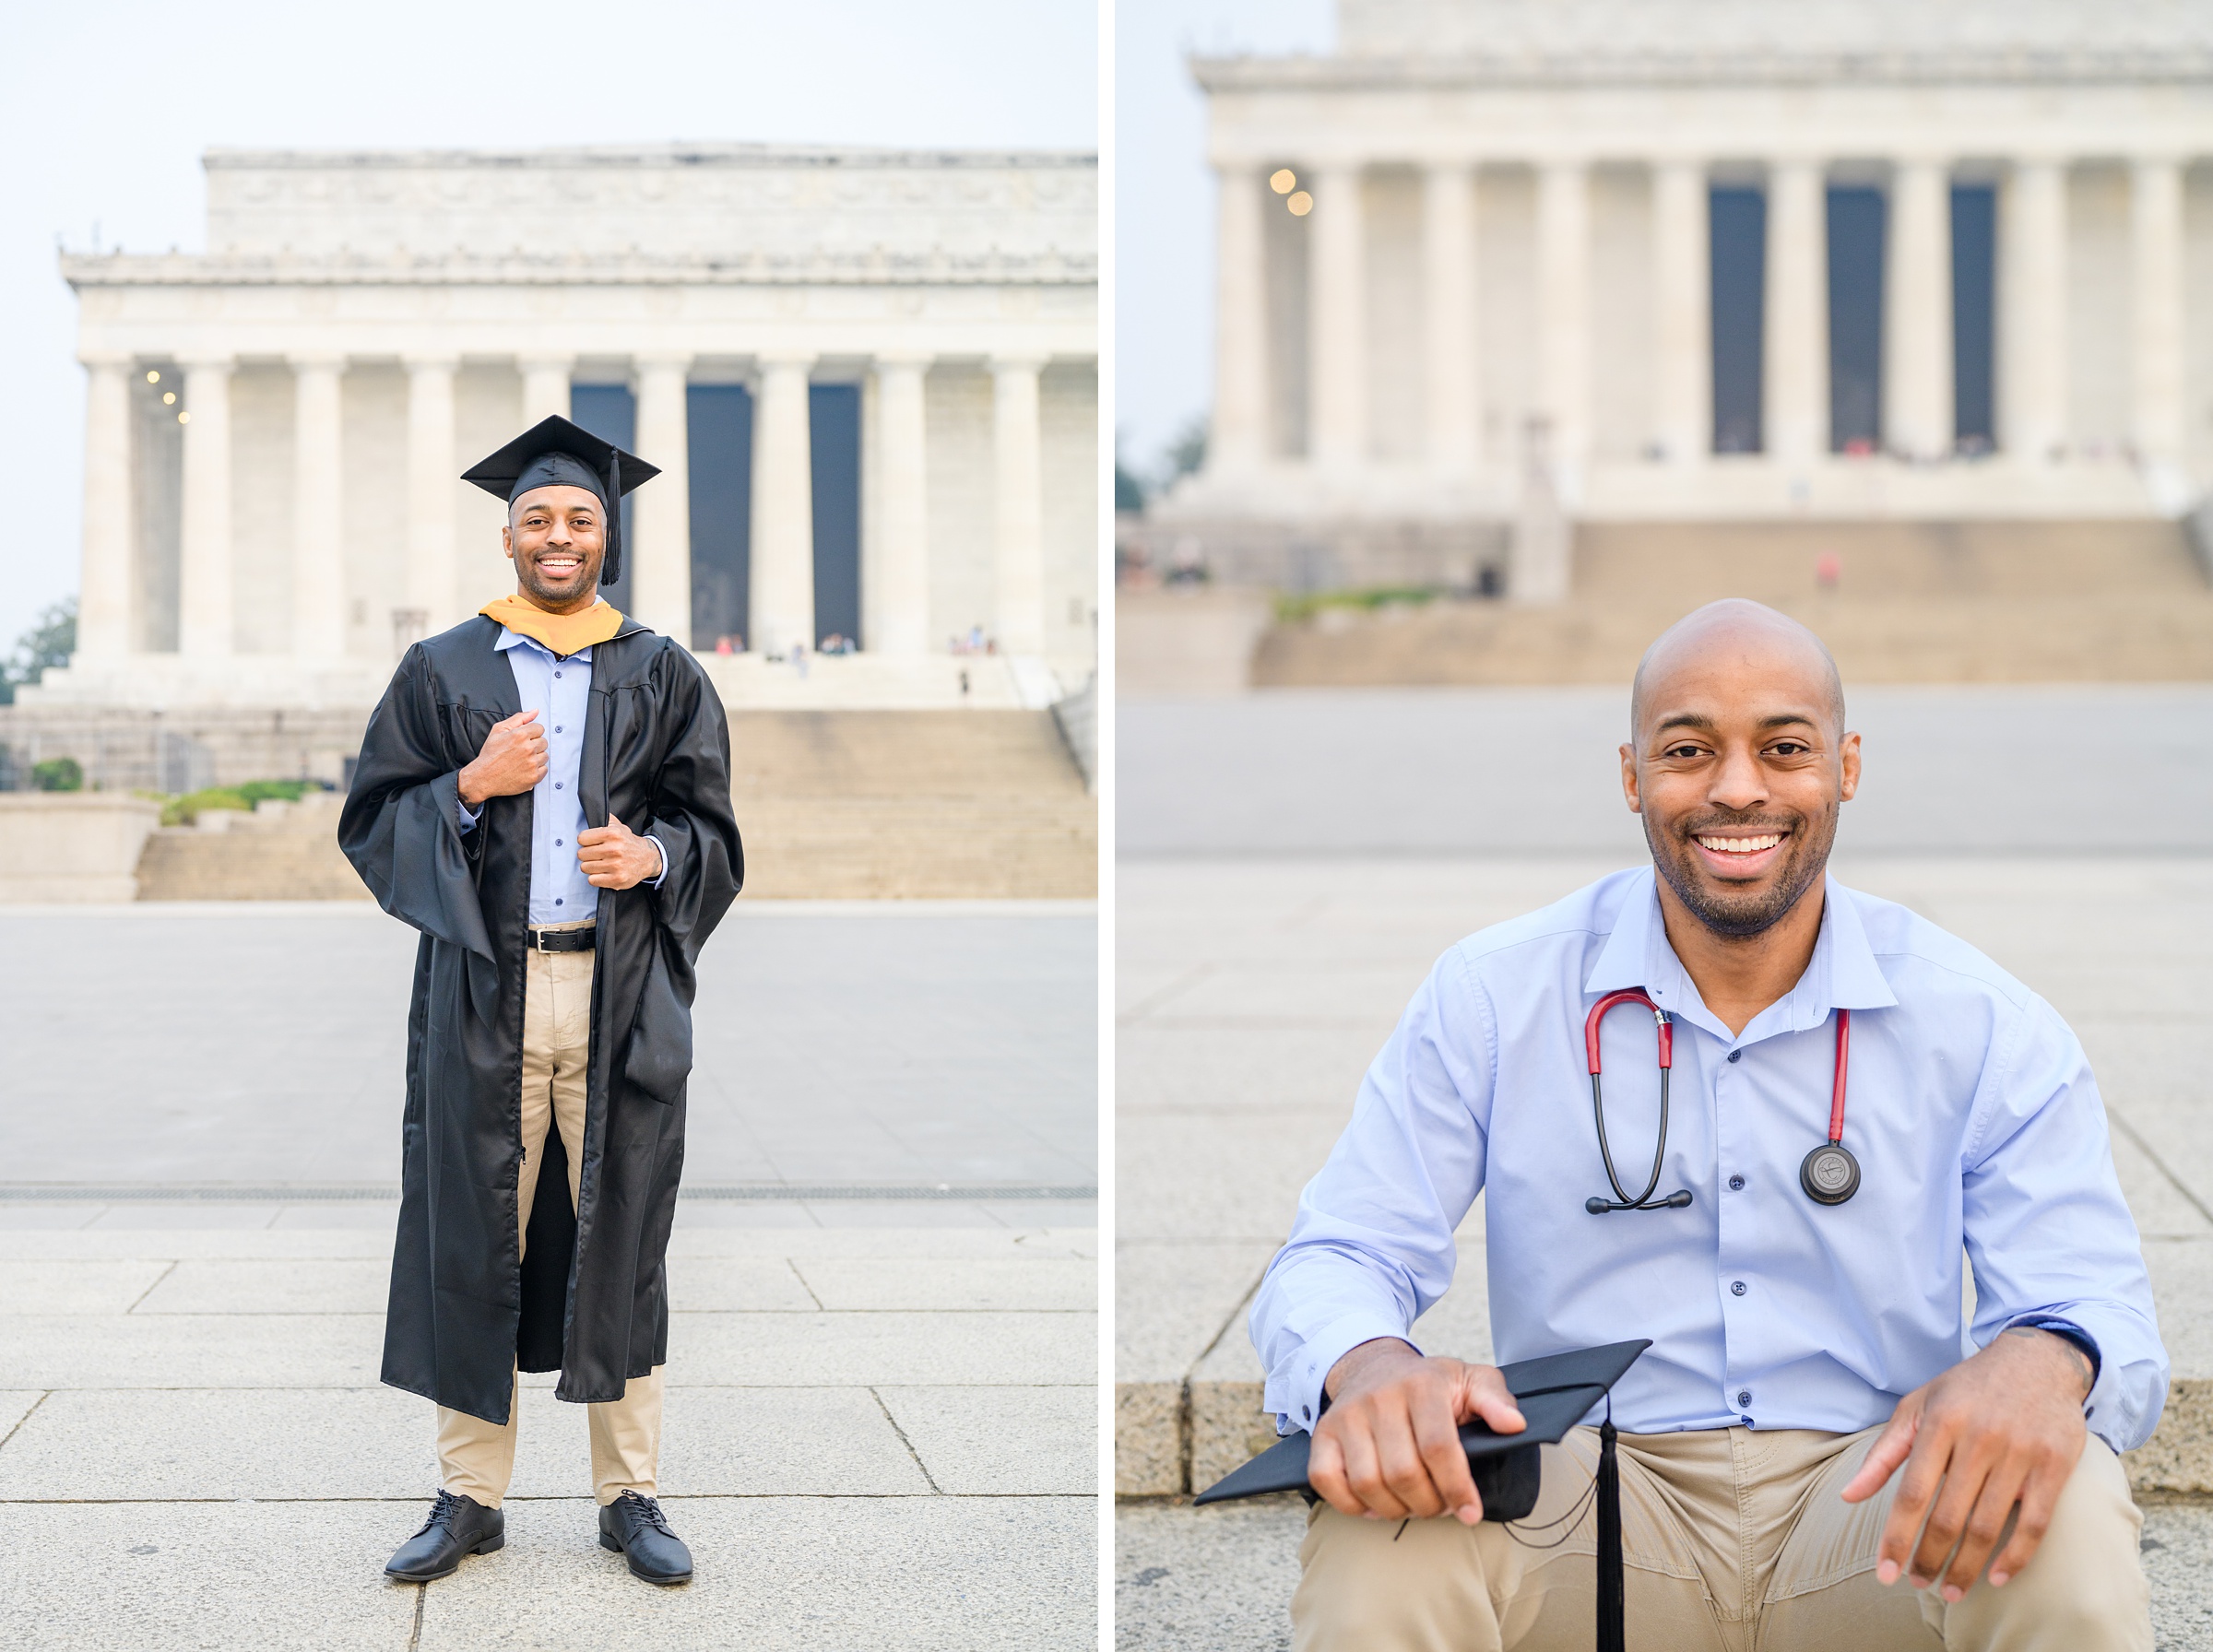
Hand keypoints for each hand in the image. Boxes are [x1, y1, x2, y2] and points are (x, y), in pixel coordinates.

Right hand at [458, 710, 545, 806]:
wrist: (484, 778)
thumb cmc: (490, 754)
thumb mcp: (499, 730)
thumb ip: (519, 718)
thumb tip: (535, 711)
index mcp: (520, 735)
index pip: (540, 728)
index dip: (531, 733)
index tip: (523, 739)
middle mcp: (528, 749)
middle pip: (544, 742)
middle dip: (534, 744)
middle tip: (520, 751)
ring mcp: (532, 764)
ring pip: (545, 756)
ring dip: (536, 757)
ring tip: (521, 760)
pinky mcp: (534, 777)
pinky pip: (544, 769)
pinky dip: (536, 770)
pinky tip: (524, 769)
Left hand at [576, 813, 661, 890]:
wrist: (648, 858)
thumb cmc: (628, 843)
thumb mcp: (619, 826)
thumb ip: (604, 819)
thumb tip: (593, 810)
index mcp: (612, 834)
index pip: (582, 838)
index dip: (585, 841)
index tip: (591, 843)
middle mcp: (614, 849)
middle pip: (581, 854)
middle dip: (587, 854)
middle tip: (597, 854)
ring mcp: (615, 866)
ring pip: (585, 867)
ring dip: (591, 867)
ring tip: (601, 864)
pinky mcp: (617, 879)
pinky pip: (592, 880)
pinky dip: (596, 878)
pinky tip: (604, 873)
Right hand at [1307, 1338, 1525, 1523]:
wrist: (1373, 1365)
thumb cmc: (1428, 1383)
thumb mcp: (1470, 1380)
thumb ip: (1496, 1400)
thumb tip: (1514, 1425)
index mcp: (1421, 1384)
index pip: (1438, 1447)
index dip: (1457, 1488)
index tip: (1471, 1512)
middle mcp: (1379, 1397)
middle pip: (1403, 1473)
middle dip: (1428, 1504)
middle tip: (1440, 1507)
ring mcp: (1346, 1416)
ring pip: (1367, 1483)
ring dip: (1395, 1509)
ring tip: (1412, 1506)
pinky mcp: (1323, 1433)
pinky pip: (1327, 1481)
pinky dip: (1351, 1505)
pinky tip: (1374, 1504)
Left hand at [1840, 1326, 2092, 1600]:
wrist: (2036, 1361)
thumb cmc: (1967, 1389)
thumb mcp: (1917, 1406)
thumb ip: (1883, 1453)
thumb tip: (1848, 1496)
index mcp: (1939, 1423)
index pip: (1912, 1493)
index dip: (1896, 1537)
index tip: (1885, 1572)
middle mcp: (1979, 1438)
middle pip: (1948, 1517)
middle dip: (1929, 1559)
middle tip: (1918, 1584)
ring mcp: (2019, 1453)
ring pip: (1989, 1526)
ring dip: (1967, 1567)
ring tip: (1950, 1590)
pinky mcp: (2055, 1465)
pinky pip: (2035, 1524)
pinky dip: (2016, 1557)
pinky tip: (1997, 1577)